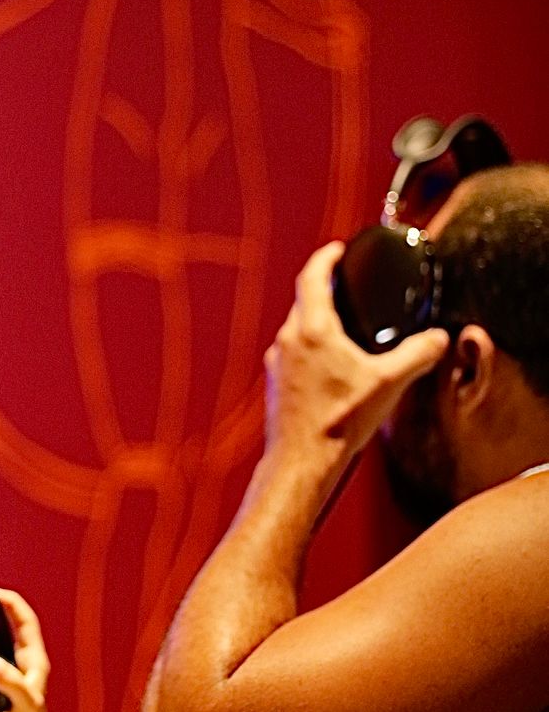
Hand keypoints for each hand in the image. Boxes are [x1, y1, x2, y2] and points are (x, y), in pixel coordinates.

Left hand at [264, 242, 449, 460]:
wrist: (302, 461)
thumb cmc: (337, 423)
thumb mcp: (388, 383)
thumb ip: (417, 356)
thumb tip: (437, 340)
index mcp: (313, 330)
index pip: (312, 276)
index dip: (326, 258)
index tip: (337, 251)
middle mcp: (288, 340)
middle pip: (302, 300)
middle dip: (322, 288)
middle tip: (343, 285)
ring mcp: (277, 362)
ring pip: (295, 327)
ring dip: (314, 319)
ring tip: (340, 324)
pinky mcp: (274, 383)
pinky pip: (291, 352)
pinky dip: (308, 346)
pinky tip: (328, 364)